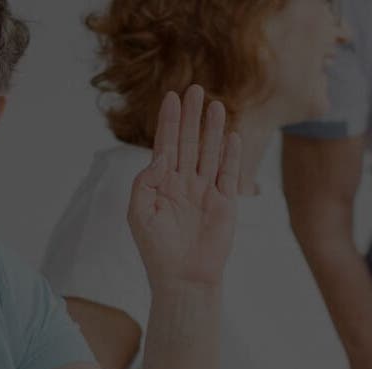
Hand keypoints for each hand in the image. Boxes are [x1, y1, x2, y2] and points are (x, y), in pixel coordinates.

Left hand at [128, 85, 240, 290]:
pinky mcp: (225, 203)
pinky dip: (232, 154)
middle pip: (189, 142)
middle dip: (191, 116)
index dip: (168, 121)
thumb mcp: (139, 211)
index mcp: (161, 184)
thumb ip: (145, 180)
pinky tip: (233, 135)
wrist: (182, 278)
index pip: (165, 145)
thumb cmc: (155, 249)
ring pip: (210, 152)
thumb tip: (161, 154)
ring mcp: (205, 191)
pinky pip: (229, 173)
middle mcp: (184, 183)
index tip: (170, 96)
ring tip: (215, 104)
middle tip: (194, 89)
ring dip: (213, 128)